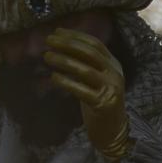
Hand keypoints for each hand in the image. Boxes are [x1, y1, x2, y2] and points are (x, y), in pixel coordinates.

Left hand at [43, 27, 130, 161]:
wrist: (114, 130)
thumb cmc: (99, 103)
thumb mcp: (94, 79)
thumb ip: (84, 64)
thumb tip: (60, 47)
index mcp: (113, 64)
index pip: (95, 44)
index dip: (75, 36)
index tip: (57, 31)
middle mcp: (114, 73)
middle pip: (90, 53)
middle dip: (68, 44)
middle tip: (48, 40)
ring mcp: (111, 89)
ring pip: (85, 70)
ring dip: (64, 61)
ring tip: (47, 56)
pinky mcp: (103, 104)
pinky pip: (82, 90)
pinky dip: (67, 82)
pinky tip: (53, 77)